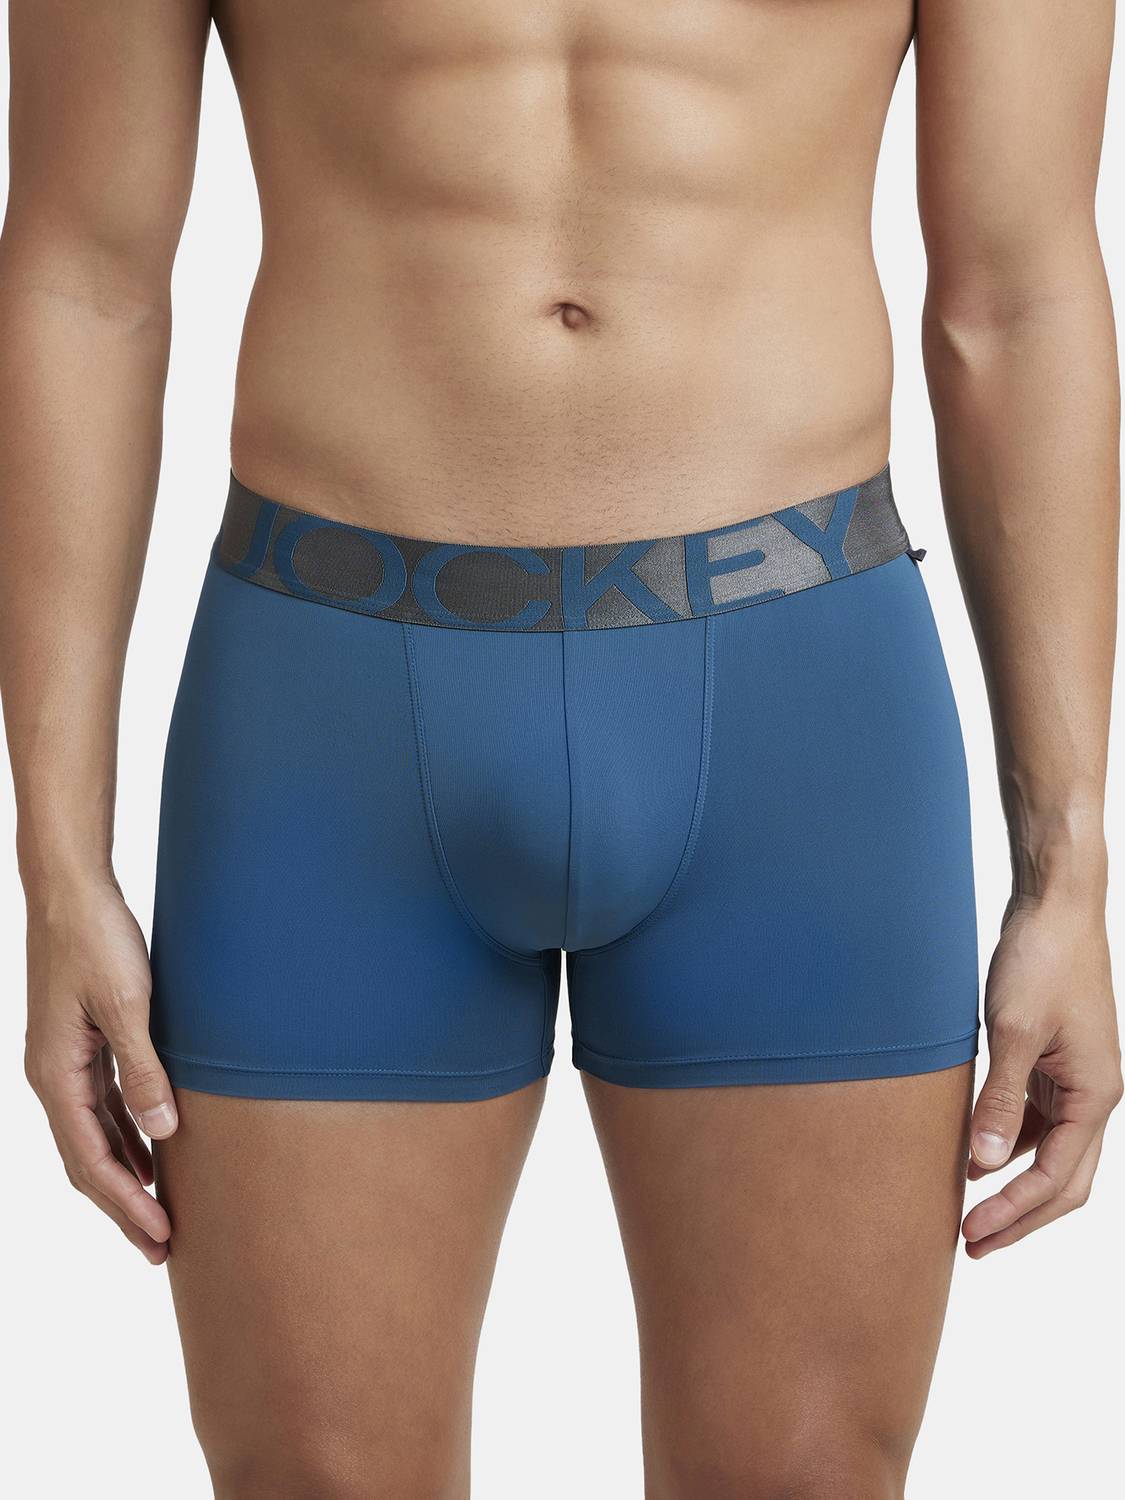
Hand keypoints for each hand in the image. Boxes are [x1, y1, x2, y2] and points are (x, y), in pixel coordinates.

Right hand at [23, 875, 177, 1262]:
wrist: (71, 891)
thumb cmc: (98, 940)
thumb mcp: (128, 1005)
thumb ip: (145, 1071)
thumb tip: (163, 1134)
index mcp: (55, 1075)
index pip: (91, 1161)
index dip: (127, 1203)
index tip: (161, 1236)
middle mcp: (52, 1077)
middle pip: (87, 1161)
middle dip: (123, 1206)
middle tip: (162, 1248)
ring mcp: (63, 1062)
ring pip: (94, 1137)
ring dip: (125, 1176)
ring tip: (159, 1213)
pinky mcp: (80, 1045)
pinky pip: (101, 1107)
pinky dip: (124, 1136)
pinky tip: (150, 1150)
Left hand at [963, 893, 1121, 1257]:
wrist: (1055, 906)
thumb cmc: (1041, 959)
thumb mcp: (1011, 1031)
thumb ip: (998, 1100)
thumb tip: (983, 1166)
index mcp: (1095, 1096)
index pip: (1057, 1178)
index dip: (1015, 1213)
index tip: (972, 1234)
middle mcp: (1093, 1095)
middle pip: (1063, 1180)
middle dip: (1021, 1217)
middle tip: (973, 1244)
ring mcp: (1076, 1080)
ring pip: (1050, 1153)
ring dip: (1014, 1184)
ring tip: (969, 1211)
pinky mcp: (1055, 1063)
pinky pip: (1037, 1120)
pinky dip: (1009, 1144)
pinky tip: (975, 1157)